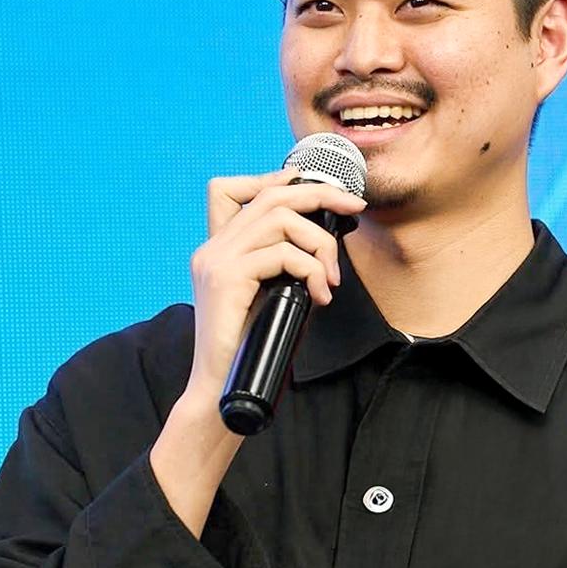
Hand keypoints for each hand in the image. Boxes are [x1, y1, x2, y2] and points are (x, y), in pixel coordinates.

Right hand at [185, 167, 367, 406]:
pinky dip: (311, 270)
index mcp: (217, 250)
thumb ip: (283, 265)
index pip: (231, 189)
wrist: (223, 390)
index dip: (275, 178)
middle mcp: (212, 249)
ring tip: (330, 278)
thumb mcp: (271, 295)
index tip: (317, 190)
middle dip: (320, 194)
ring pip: (281, 219)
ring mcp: (215, 261)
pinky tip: (318, 296)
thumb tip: (324, 241)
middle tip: (354, 209)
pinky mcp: (226, 280)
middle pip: (270, 195)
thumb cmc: (255, 348)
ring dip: (320, 244)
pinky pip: (281, 255)